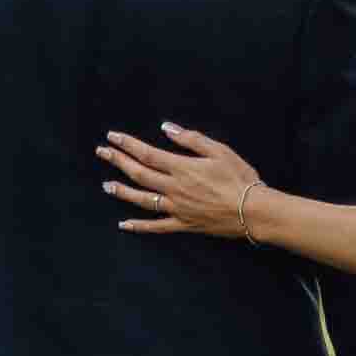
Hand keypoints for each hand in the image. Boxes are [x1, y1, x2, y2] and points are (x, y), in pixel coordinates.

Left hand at [103, 119, 262, 238]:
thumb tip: (166, 128)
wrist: (253, 211)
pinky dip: (139, 225)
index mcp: (182, 168)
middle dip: (118, 162)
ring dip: (122, 191)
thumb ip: (190, 139)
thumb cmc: (240, 178)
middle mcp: (174, 188)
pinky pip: (156, 226)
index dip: (127, 144)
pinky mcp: (183, 224)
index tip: (112, 137)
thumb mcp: (219, 151)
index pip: (147, 153)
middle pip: (139, 174)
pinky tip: (124, 224)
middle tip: (102, 153)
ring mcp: (177, 208)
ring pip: (142, 200)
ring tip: (106, 185)